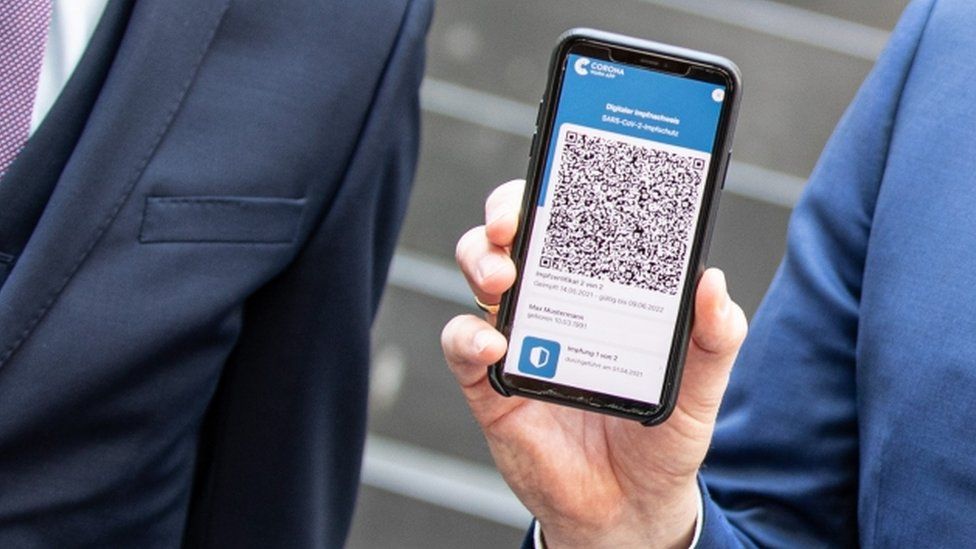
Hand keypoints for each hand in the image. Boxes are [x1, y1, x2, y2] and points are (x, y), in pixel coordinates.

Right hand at [442, 180, 747, 548]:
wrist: (631, 508)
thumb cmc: (660, 438)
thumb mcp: (699, 388)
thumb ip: (713, 339)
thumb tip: (711, 282)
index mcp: (598, 291)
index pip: (571, 223)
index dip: (557, 190)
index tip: (562, 176)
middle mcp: (552, 305)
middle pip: (511, 237)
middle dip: (504, 213)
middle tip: (513, 222)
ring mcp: (518, 342)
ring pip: (478, 278)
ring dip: (480, 263)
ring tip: (503, 278)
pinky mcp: (492, 386)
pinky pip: (462, 350)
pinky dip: (467, 339)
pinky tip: (493, 346)